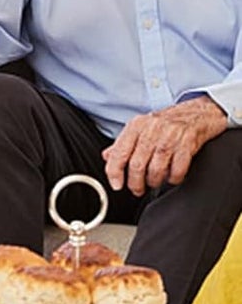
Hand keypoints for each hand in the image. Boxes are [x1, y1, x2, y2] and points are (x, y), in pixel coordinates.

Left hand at [101, 98, 228, 194]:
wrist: (197, 113)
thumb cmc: (166, 123)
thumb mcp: (140, 128)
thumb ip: (122, 143)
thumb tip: (107, 157)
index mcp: (136, 126)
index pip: (119, 153)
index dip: (115, 173)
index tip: (116, 184)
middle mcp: (151, 131)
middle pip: (137, 165)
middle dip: (135, 183)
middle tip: (137, 189)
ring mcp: (170, 137)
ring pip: (156, 170)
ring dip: (154, 182)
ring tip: (154, 182)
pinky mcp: (187, 145)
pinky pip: (177, 170)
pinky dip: (173, 178)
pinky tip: (171, 177)